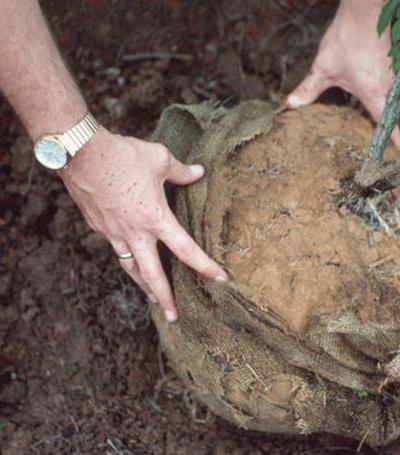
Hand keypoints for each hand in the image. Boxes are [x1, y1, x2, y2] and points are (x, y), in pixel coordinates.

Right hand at [59, 129, 227, 321]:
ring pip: (131, 268)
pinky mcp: (98, 227)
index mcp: (155, 218)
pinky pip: (117, 250)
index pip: (186, 250)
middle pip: (152, 275)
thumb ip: (182, 172)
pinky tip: (131, 261)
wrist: (78, 152)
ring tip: (153, 299)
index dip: (205, 266)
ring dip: (143, 286)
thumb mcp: (160, 159)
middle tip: (175, 316)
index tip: (221, 279)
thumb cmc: (122, 154)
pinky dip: (127, 260)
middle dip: (165, 298)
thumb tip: (199, 173)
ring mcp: (113, 233)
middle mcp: (134, 233)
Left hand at [286, 0, 399, 148]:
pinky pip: (391, 87)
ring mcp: (393, 76)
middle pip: (391, 115)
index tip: (399, 154)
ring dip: (387, 112)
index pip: (386, 125)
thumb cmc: (346, 40)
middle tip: (383, 146)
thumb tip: (289, 106)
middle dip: (388, 130)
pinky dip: (385, 96)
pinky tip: (375, 96)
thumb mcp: (323, 69)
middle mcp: (388, 89)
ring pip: (392, 101)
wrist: (365, 12)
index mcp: (374, 95)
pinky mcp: (393, 65)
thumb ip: (308, 90)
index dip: (393, 142)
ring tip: (380, 126)